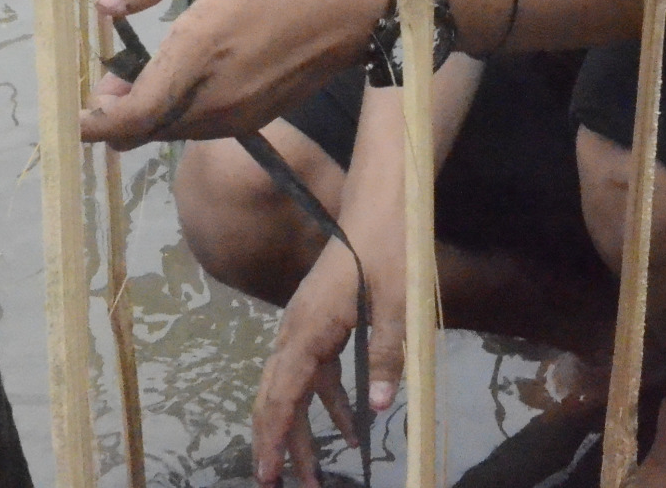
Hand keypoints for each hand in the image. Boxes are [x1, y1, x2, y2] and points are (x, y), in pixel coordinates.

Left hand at [80, 0, 388, 147]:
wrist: (353, 8)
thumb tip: (103, 4)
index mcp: (197, 53)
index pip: (132, 115)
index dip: (96, 122)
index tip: (77, 110)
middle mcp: (211, 98)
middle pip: (142, 132)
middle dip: (116, 114)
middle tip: (110, 77)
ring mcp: (234, 116)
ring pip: (168, 134)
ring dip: (146, 114)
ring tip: (143, 74)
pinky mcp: (252, 121)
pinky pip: (198, 130)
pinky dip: (177, 115)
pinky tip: (184, 79)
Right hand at [254, 235, 389, 487]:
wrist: (382, 206)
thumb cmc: (389, 249)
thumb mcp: (397, 304)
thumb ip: (387, 354)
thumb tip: (379, 409)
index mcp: (309, 328)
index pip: (282, 394)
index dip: (273, 437)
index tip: (268, 474)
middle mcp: (297, 330)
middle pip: (277, 396)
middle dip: (278, 442)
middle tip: (281, 484)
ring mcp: (308, 326)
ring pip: (294, 387)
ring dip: (303, 429)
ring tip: (314, 473)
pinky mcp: (323, 323)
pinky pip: (317, 373)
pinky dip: (329, 403)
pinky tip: (351, 429)